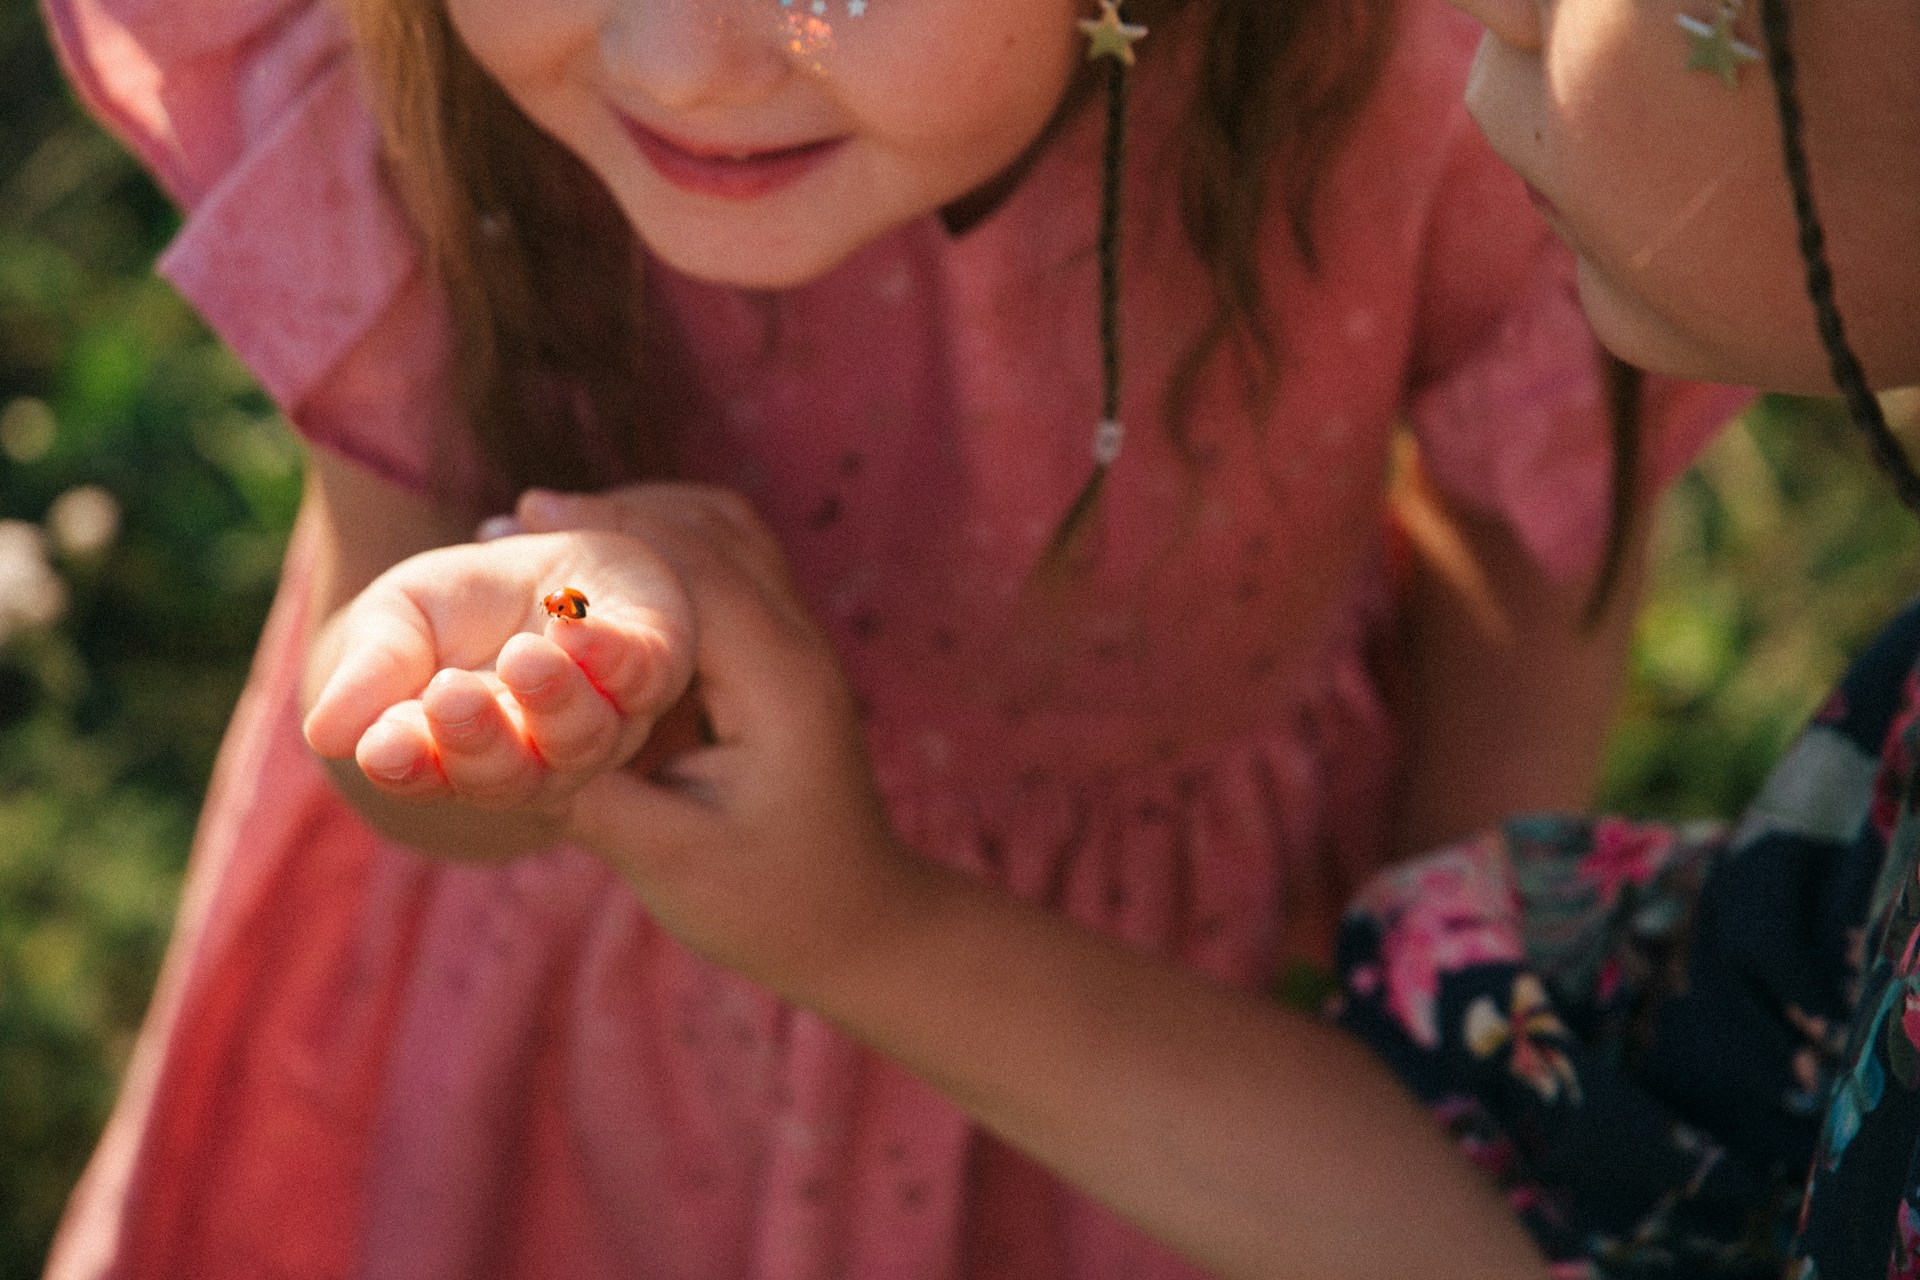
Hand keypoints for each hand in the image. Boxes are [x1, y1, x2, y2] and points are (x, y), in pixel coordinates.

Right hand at [302, 527, 695, 815]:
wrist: (546, 558)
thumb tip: (323, 733)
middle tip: (449, 698)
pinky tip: (578, 624)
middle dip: (481, 739)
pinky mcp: (655, 663)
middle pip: (516, 773)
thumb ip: (371, 673)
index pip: (436, 775)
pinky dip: (612, 653)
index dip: (410, 766)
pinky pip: (644, 673)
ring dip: (554, 702)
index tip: (383, 747)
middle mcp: (543, 753)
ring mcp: (606, 716)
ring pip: (587, 736)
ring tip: (523, 660)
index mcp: (468, 755)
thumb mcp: (397, 621)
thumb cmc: (460, 605)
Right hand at [513, 485, 919, 989]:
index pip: (693, 569)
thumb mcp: (669, 860)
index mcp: (778, 682)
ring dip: (646, 521)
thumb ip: (584, 791)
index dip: (608, 532)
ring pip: (729, 537)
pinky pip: (728, 572)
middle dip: (618, 514)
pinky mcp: (779, 661)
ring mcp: (797, 648)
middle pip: (713, 531)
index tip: (525, 515)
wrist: (859, 926)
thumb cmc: (771, 904)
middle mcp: (797, 646)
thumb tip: (489, 733)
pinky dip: (668, 554)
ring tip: (555, 527)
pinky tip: (603, 579)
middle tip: (521, 516)